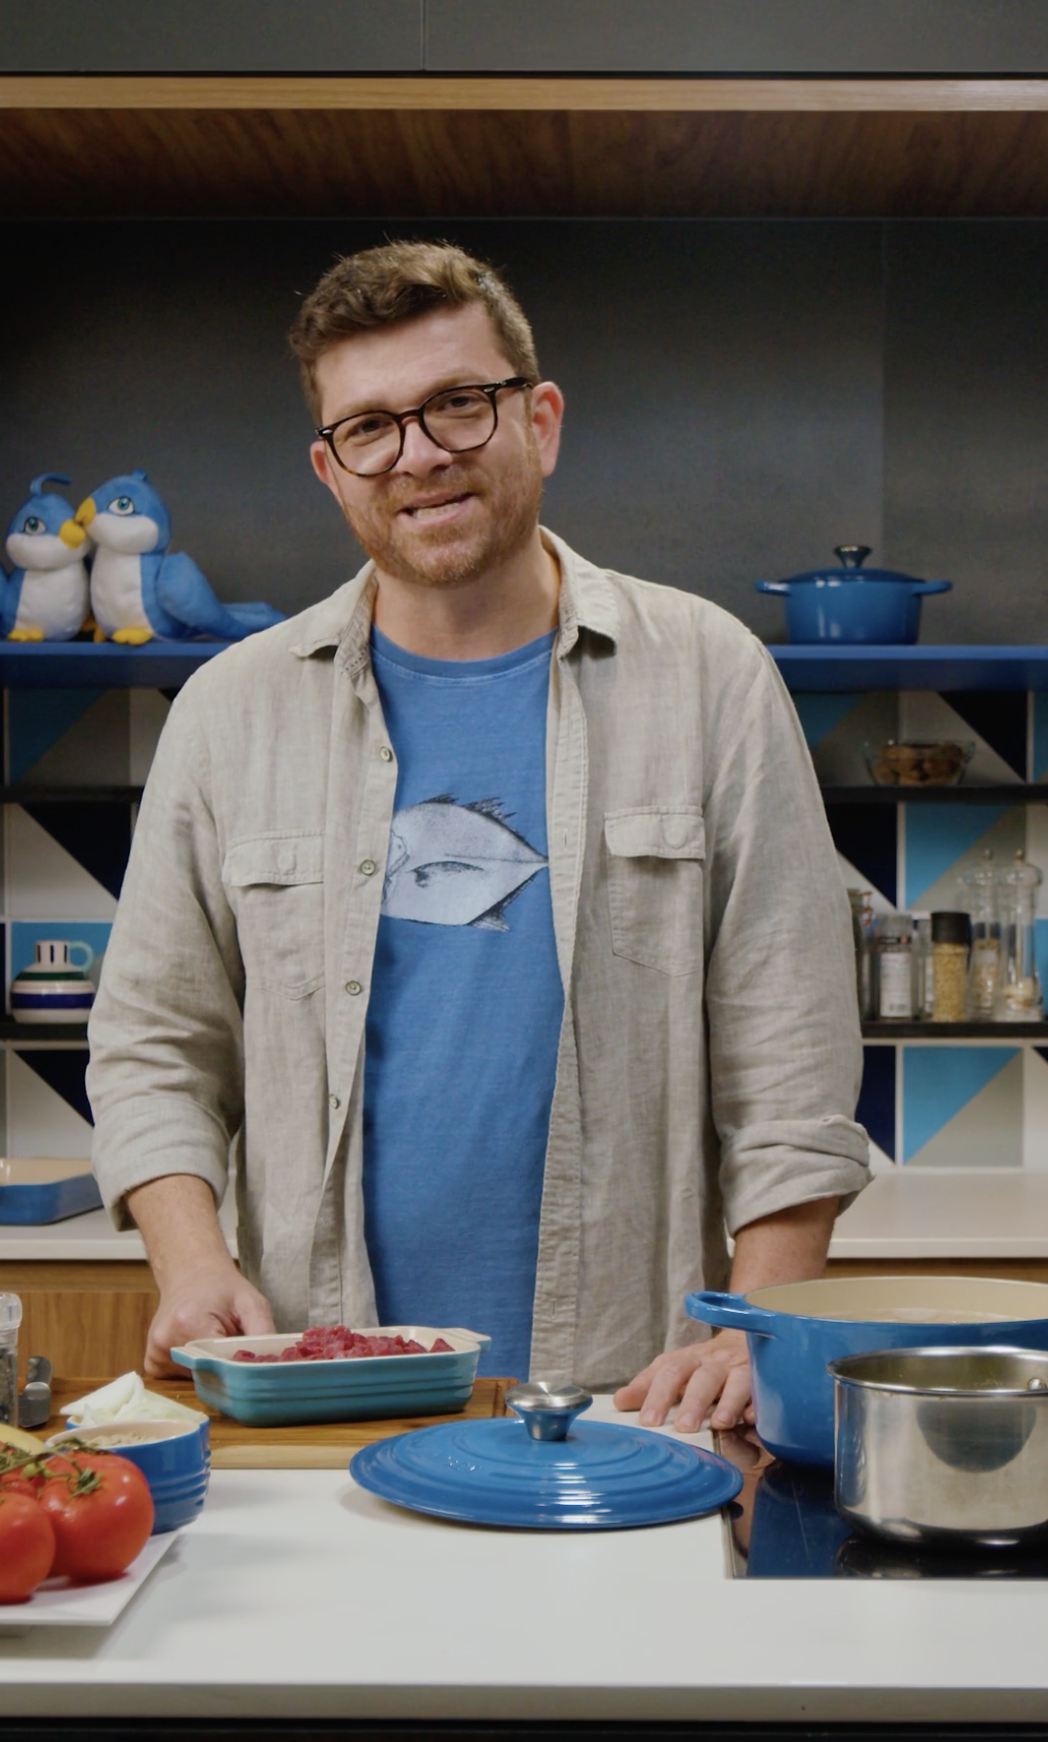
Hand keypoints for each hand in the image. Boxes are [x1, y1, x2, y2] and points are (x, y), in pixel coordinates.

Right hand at [144, 1262, 275, 1377]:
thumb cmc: (222, 1288)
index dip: (238, 1369)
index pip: (219, 1367)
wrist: (190, 1273)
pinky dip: (194, 1369)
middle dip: (224, 1369)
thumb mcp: (250, 1302)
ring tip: (213, 1342)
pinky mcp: (152, 1361)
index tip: (250, 1362)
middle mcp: (166, 1341)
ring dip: (209, 1369)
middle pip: (205, 1376)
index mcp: (189, 1324)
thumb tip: (272, 1365)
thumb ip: (262, 1332)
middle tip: (233, 1349)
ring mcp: (155, 1353)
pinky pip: (179, 1379)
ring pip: (194, 1379)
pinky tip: (198, 1346)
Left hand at [612, 1330, 753, 1433]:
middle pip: (702, 1378)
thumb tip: (619, 1402)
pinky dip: (758, 1405)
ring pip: (736, 1382)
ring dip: (728, 1403)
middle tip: (683, 1428)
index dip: (657, 1394)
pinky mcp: (764, 1380)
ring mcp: (740, 1369)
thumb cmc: (705, 1363)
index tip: (647, 1420)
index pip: (668, 1371)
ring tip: (719, 1424)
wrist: (744, 1338)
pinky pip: (763, 1392)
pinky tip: (752, 1419)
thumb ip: (649, 1385)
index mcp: (688, 1360)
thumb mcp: (675, 1368)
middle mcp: (713, 1362)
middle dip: (693, 1402)